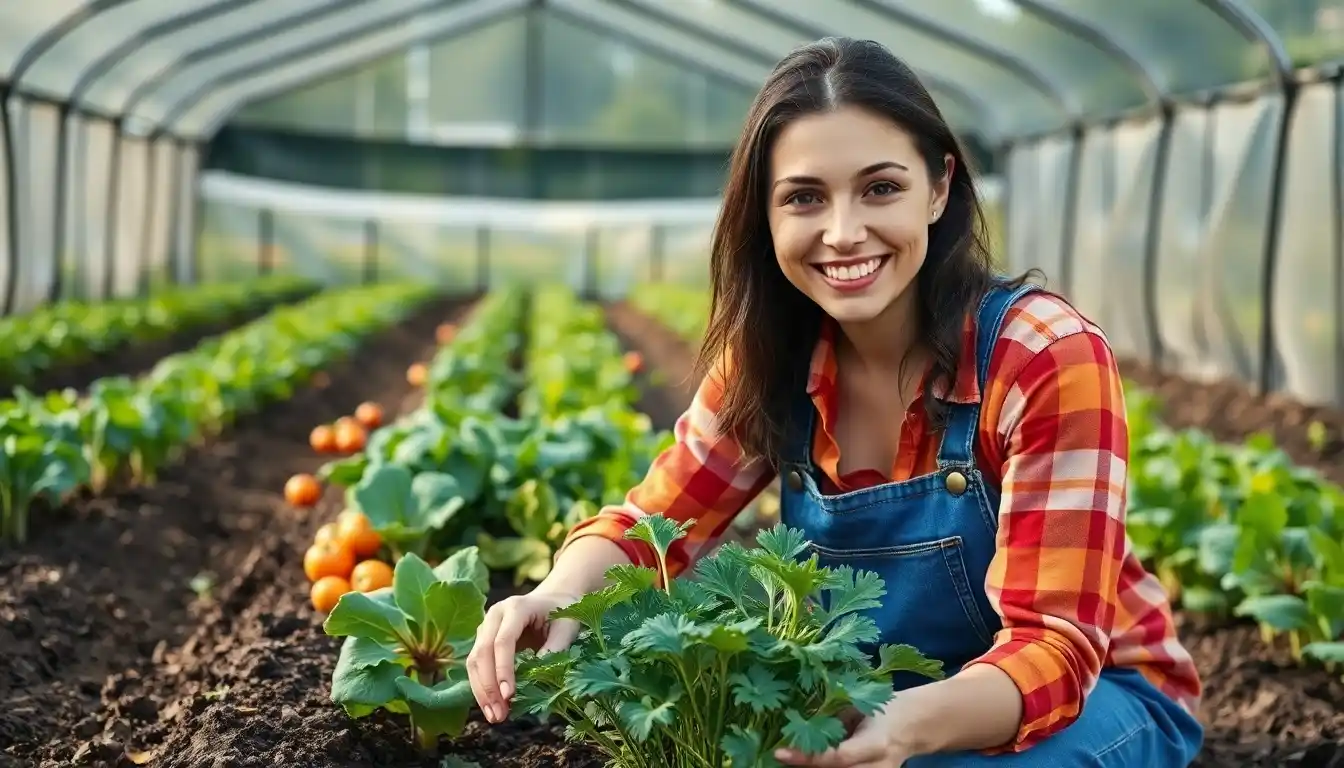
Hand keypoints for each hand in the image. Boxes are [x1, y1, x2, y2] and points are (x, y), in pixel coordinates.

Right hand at [465, 590, 580, 723]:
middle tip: (499, 714)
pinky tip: (491, 707)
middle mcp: (495, 615)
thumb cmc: (564, 612)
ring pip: (474, 661)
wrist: (553, 598)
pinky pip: (476, 665)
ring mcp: (486, 626)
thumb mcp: (567, 627)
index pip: (503, 641)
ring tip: (495, 716)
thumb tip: (538, 677)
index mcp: (516, 607)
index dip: (504, 669)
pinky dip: (482, 687)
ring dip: (482, 691)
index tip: (509, 695)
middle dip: (489, 686)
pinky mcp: (484, 639)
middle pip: (482, 652)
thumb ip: (555, 648)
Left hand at [774, 701, 917, 767]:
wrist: (912, 728)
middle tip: (780, 757)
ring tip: (791, 758)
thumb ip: (832, 720)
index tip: (780, 753)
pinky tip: (806, 762)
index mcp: (876, 742)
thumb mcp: (857, 708)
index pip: (837, 758)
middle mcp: (878, 767)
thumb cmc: (880, 709)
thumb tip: (796, 726)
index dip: (808, 758)